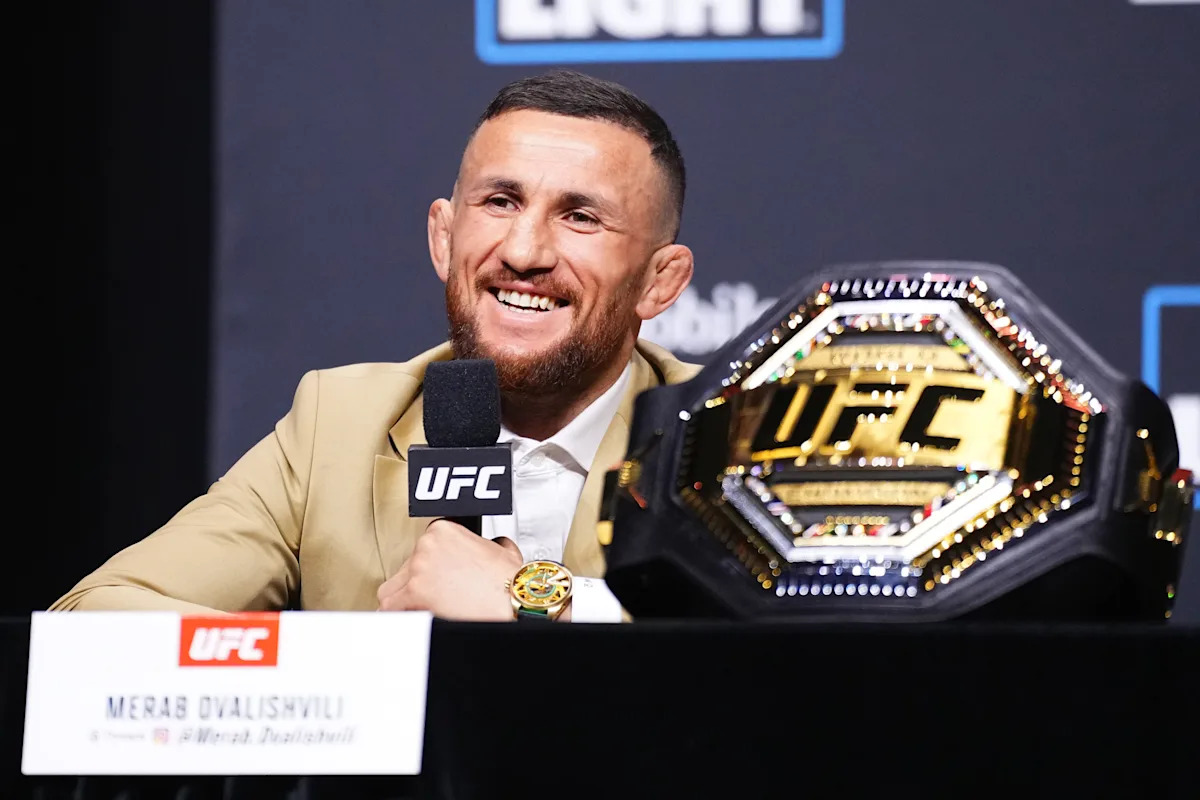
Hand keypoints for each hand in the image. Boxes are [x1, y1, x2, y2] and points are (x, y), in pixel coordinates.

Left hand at [377, 519, 523, 620]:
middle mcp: (427, 546)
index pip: (423, 545)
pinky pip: (390, 605)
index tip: (438, 574)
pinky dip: (399, 613)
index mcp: (444, 530)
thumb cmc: (510, 581)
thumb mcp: (503, 550)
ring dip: (404, 597)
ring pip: (394, 585)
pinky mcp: (414, 593)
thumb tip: (494, 545)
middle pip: (407, 565)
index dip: (431, 564)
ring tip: (422, 607)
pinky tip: (411, 617)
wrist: (512, 601)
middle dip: (420, 581)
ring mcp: (418, 569)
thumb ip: (490, 544)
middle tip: (436, 594)